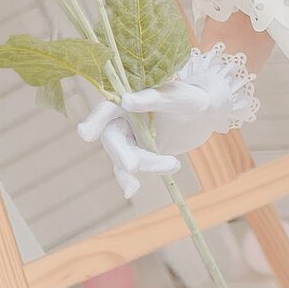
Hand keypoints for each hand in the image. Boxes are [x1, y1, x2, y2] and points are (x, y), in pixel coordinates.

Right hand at [74, 43, 258, 197]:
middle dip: (121, 153)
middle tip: (133, 166)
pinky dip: (129, 180)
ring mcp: (127, 138)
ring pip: (123, 157)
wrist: (203, 116)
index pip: (106, 108)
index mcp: (126, 98)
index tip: (85, 133)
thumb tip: (126, 100)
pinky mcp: (136, 155)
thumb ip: (153, 99)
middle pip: (112, 138)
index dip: (94, 120)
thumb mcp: (178, 97)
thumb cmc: (190, 99)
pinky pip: (127, 170)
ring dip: (144, 164)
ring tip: (173, 163)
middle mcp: (121, 118)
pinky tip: (131, 190)